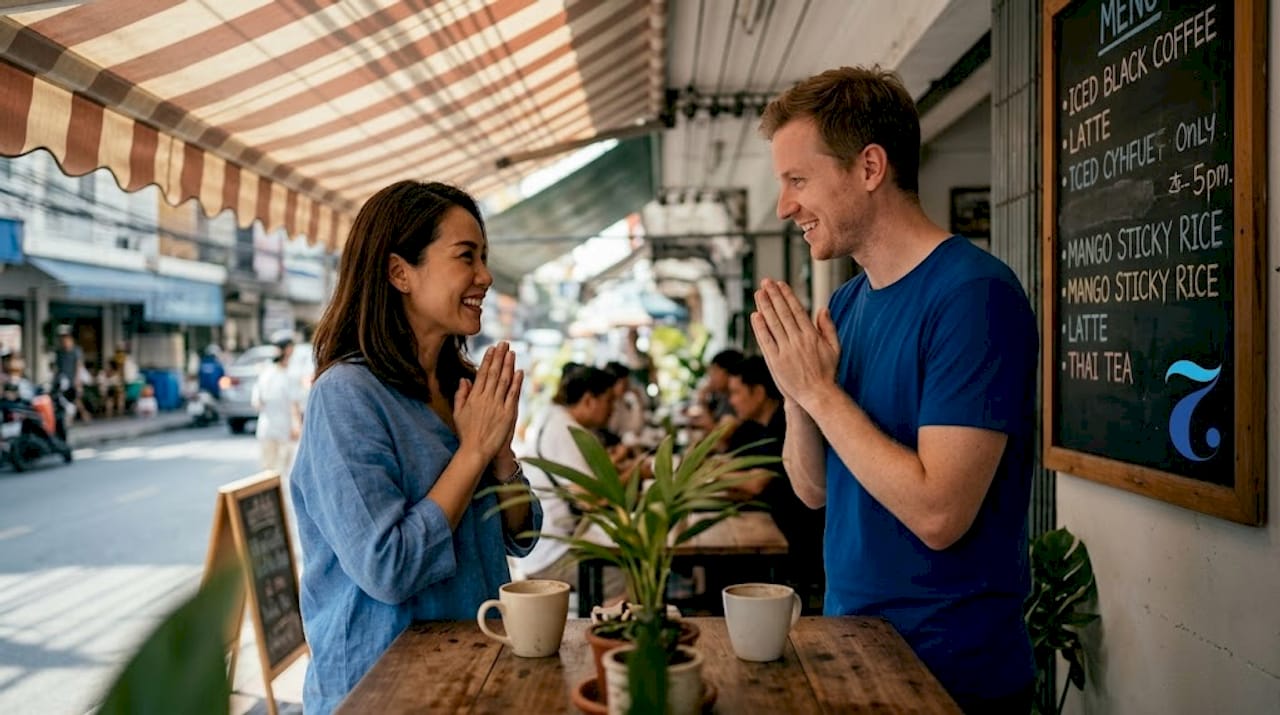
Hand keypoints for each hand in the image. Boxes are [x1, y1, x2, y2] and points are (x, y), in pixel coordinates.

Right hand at [453, 342, 523, 463]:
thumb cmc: (466, 432)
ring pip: (505, 381)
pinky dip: (517, 382)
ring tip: (512, 352)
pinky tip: (519, 371)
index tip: (492, 348)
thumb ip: (461, 395)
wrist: (476, 450)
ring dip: (509, 365)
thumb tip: (464, 379)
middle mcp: (486, 398)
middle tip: (504, 343)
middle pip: (495, 373)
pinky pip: (513, 395)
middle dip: (500, 357)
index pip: (482, 373)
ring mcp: (498, 405)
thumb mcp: (458, 412)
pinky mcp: (508, 414)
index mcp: (474, 397)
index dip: (488, 360)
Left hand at [751, 279, 839, 406]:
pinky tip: (755, 316)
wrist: (818, 395)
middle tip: (765, 282)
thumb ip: (828, 327)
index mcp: (812, 335)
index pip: (797, 310)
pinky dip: (760, 328)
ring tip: (758, 293)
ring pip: (773, 324)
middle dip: (773, 295)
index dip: (787, 296)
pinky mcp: (775, 362)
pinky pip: (766, 341)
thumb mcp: (834, 348)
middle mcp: (798, 340)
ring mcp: (785, 351)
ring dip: (765, 307)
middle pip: (783, 313)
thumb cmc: (827, 372)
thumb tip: (822, 308)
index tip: (780, 284)